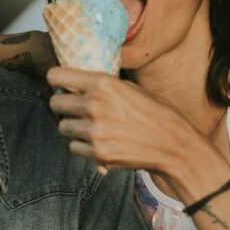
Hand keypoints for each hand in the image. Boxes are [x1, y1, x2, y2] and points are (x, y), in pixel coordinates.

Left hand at [47, 67, 214, 175]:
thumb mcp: (131, 88)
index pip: (56, 76)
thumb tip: (77, 85)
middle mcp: (95, 104)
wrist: (174, 145)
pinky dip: (83, 146)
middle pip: (55, 103)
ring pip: (63, 127)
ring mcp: (95, 130)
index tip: (60, 86)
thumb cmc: (157, 113)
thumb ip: (103, 86)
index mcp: (103, 83)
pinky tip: (101, 143)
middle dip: (63, 106)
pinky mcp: (97, 153)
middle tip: (77, 110)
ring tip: (94, 128)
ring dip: (74, 128)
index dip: (56, 81)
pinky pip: (74, 147)